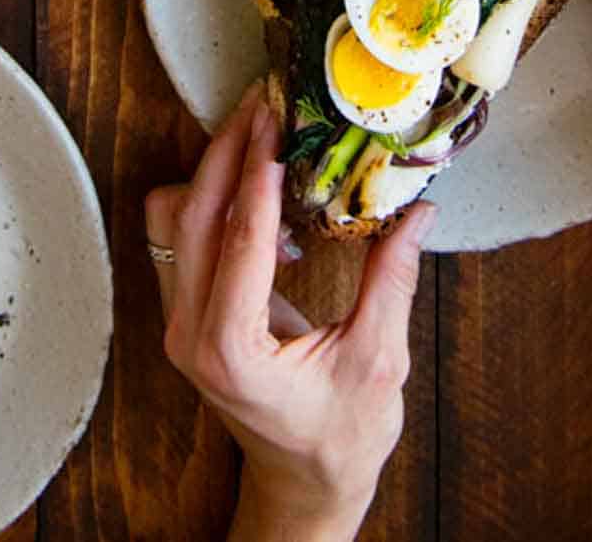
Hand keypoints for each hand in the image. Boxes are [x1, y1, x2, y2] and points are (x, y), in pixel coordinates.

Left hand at [147, 85, 430, 541]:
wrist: (303, 486)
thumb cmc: (338, 439)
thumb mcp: (376, 362)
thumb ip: (392, 281)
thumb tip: (417, 212)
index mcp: (232, 351)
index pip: (239, 239)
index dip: (258, 174)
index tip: (275, 123)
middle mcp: (190, 334)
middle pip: (190, 214)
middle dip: (227, 152)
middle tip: (264, 105)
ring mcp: (179, 325)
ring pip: (174, 220)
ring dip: (214, 174)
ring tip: (265, 146)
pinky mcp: (185, 314)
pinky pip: (182, 238)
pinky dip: (214, 203)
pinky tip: (267, 203)